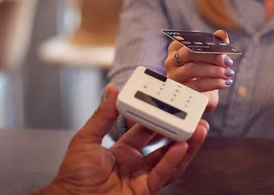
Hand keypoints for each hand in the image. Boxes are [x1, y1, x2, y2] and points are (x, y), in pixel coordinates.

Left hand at [38, 84, 208, 194]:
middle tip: (195, 115)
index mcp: (122, 151)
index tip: (172, 103)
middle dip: (181, 131)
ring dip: (186, 145)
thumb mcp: (86, 140)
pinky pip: (162, 174)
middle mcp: (135, 164)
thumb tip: (112, 90)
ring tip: (199, 129)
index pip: (146, 131)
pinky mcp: (145, 192)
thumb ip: (102, 116)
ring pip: (170, 160)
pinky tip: (182, 146)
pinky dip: (173, 160)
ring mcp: (142, 179)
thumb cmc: (73, 176)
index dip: (159, 117)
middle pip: (164, 145)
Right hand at [164, 29, 233, 112]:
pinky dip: (213, 83)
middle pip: (190, 53)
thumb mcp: (212, 58)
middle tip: (228, 62)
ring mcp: (173, 76)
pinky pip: (195, 85)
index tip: (224, 45)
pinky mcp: (178, 91)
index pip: (191, 40)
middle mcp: (171, 61)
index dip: (208, 42)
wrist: (203, 95)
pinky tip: (225, 83)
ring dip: (214, 71)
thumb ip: (217, 44)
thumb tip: (222, 33)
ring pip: (192, 69)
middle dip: (211, 57)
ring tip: (229, 73)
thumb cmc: (206, 72)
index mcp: (177, 47)